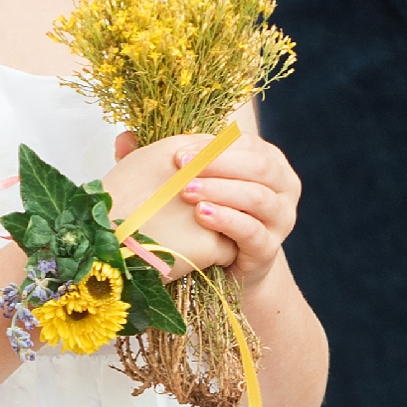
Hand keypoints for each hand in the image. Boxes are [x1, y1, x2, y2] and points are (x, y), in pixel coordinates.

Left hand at [109, 128, 300, 293]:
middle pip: (257, 165)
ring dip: (220, 190)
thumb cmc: (205, 217)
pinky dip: (226, 220)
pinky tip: (201, 216)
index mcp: (267, 159)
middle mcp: (283, 185)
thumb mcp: (190, 181)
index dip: (211, 146)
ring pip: (256, 196)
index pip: (244, 143)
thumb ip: (165, 158)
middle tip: (179, 167)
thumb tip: (122, 138)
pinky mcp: (269, 248)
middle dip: (216, 164)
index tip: (177, 153)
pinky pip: (252, 230)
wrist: (225, 267)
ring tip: (186, 191)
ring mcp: (281, 218)